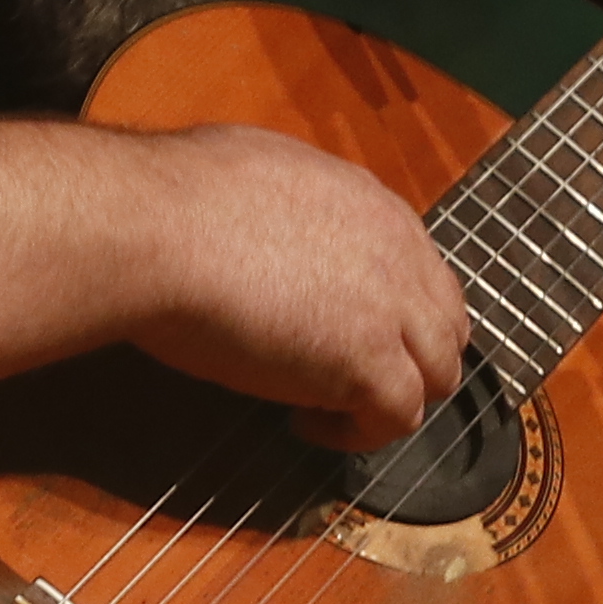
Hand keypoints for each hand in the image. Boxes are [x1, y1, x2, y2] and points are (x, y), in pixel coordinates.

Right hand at [124, 123, 472, 446]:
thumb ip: (293, 204)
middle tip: (350, 378)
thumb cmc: (178, 198)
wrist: (158, 229)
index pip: (422, 271)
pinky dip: (359, 432)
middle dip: (409, 357)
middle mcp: (399, 253)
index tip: (346, 329)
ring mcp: (390, 310)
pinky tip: (305, 424)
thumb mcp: (259, 171)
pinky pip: (398, 417)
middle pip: (444, 325)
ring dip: (390, 397)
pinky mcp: (368, 363)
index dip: (395, 310)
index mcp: (373, 205)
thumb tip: (271, 219)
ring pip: (437, 375)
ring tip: (331, 409)